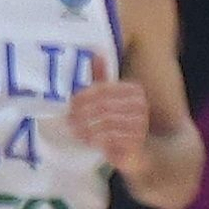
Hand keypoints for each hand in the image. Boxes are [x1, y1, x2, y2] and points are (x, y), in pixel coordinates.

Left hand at [68, 50, 149, 174]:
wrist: (137, 154)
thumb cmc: (120, 123)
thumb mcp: (110, 99)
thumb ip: (102, 78)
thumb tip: (96, 53)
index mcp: (134, 91)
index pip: (104, 89)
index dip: (84, 96)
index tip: (70, 103)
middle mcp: (141, 106)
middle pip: (103, 106)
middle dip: (82, 113)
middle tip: (68, 119)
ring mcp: (141, 125)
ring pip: (106, 122)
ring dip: (86, 127)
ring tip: (74, 130)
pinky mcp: (137, 142)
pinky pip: (112, 138)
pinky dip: (96, 139)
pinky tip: (86, 141)